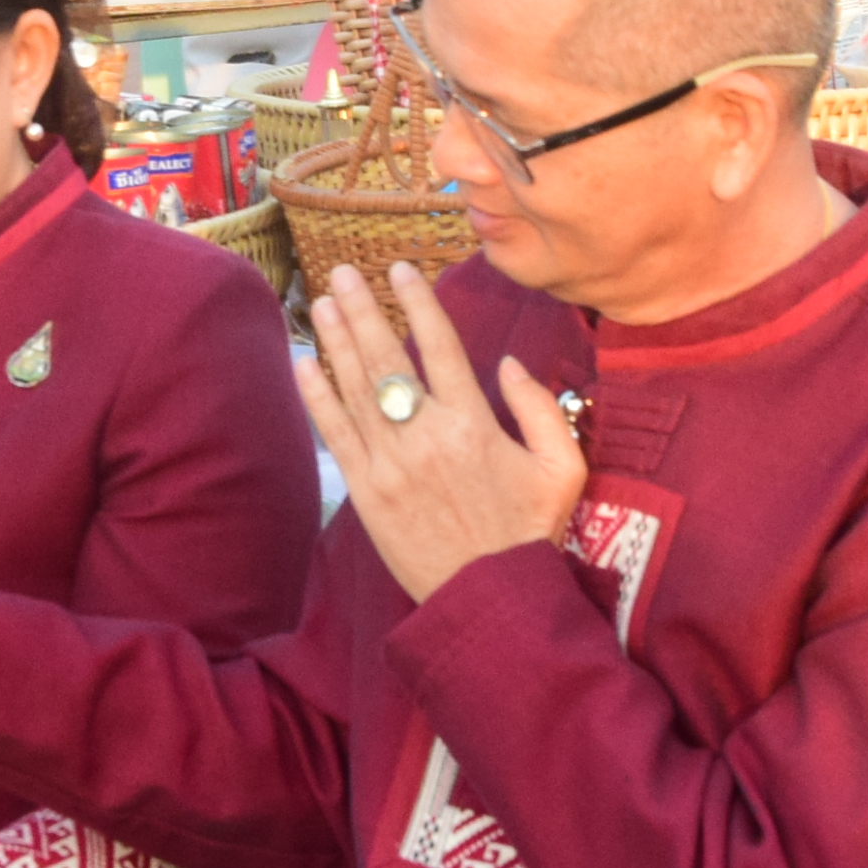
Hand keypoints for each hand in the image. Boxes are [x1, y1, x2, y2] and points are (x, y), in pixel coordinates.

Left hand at [298, 262, 584, 604]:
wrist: (489, 597)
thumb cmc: (530, 531)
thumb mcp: (563, 467)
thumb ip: (542, 408)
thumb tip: (510, 364)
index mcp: (474, 424)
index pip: (439, 347)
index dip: (417, 304)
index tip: (400, 270)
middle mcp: (426, 436)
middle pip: (387, 359)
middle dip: (362, 310)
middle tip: (343, 274)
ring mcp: (390, 464)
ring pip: (356, 390)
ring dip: (336, 341)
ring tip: (321, 302)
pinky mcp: (366, 492)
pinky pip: (337, 434)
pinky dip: (317, 397)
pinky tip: (305, 363)